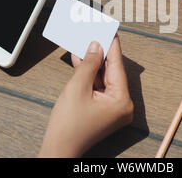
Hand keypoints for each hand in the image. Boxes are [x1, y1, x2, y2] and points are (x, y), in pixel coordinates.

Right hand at [39, 36, 133, 156]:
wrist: (59, 148)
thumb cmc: (68, 125)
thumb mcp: (78, 87)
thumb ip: (89, 64)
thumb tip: (96, 47)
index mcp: (122, 101)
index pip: (117, 66)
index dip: (112, 46)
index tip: (111, 31)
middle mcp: (122, 105)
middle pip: (111, 72)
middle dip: (101, 54)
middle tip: (96, 35)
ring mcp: (114, 109)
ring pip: (105, 79)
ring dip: (93, 64)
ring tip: (86, 44)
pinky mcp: (105, 110)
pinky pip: (99, 87)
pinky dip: (90, 76)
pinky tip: (82, 61)